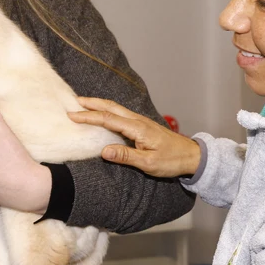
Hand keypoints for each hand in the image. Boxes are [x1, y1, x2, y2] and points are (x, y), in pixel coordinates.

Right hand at [68, 97, 200, 177]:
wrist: (191, 156)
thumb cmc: (171, 160)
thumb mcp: (149, 163)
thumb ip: (126, 157)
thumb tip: (104, 151)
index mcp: (138, 129)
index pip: (108, 120)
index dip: (89, 117)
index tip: (73, 116)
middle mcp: (138, 121)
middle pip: (111, 107)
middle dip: (91, 103)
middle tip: (74, 101)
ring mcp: (140, 122)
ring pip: (116, 109)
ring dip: (99, 105)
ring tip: (84, 104)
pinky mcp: (142, 126)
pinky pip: (121, 114)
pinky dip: (108, 111)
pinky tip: (103, 114)